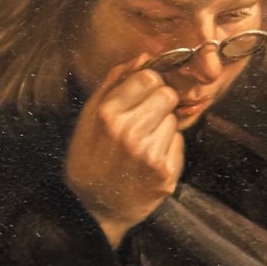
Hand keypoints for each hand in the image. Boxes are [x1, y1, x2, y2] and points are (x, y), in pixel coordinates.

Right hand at [65, 55, 183, 247]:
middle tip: (144, 119)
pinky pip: (178, 143)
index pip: (148, 77)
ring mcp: (149, 153)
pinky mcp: (165, 172)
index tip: (143, 93)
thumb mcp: (89, 118)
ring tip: (142, 144)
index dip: (148, 82)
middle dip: (158, 102)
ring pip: (174, 118)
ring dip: (162, 127)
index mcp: (108, 114)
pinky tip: (149, 160)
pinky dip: (167, 148)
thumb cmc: (89, 159)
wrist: (94, 209)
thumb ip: (114, 84)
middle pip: (166, 94)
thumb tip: (142, 56)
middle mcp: (129, 132)